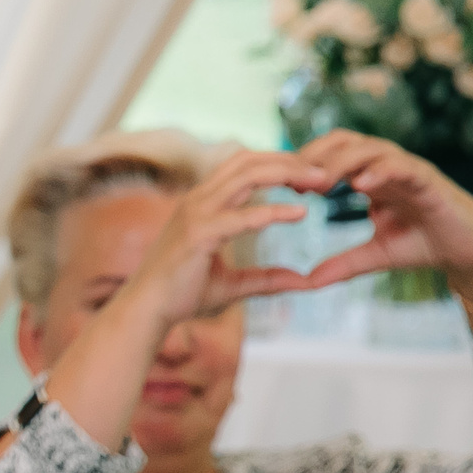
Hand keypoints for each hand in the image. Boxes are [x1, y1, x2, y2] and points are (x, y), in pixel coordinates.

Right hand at [117, 148, 323, 328]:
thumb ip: (266, 279)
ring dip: (287, 174)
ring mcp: (195, 214)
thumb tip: (302, 281)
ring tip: (320, 183)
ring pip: (247, 175)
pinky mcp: (198, 234)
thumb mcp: (232, 285)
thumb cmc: (180, 297)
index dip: (279, 163)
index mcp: (202, 203)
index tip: (311, 177)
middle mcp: (197, 200)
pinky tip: (300, 213)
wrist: (145, 312)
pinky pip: (242, 216)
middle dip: (290, 160)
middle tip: (326, 173)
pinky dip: (273, 211)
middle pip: (249, 160)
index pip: (244, 165)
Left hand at [296, 130, 472, 296]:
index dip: (306, 164)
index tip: (281, 184)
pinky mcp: (431, 181)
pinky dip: (381, 171)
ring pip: (371, 148)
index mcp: (371, 178)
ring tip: (319, 183)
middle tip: (293, 181)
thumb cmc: (424, 246)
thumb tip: (307, 282)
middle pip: (346, 141)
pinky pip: (404, 167)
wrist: (469, 252)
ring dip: (342, 162)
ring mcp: (410, 170)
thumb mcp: (376, 256)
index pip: (332, 154)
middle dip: (316, 157)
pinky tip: (360, 184)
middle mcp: (388, 167)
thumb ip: (343, 264)